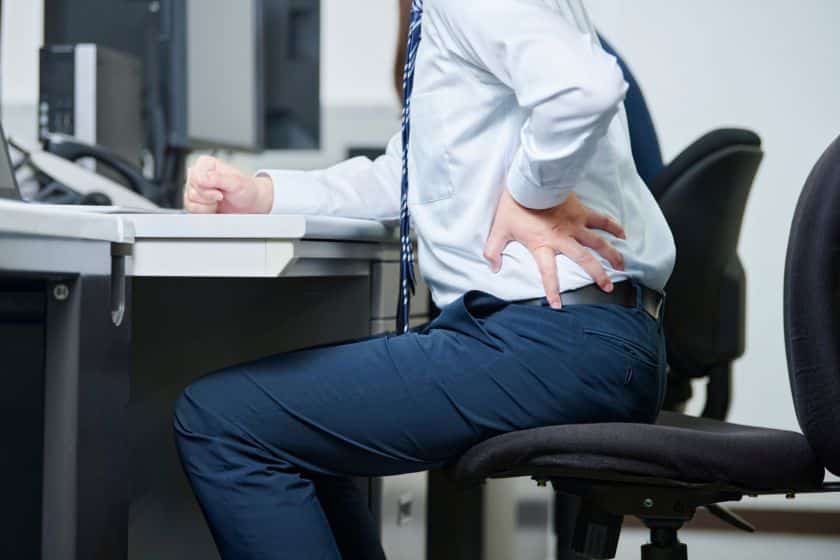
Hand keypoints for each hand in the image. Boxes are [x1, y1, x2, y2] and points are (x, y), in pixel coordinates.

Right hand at [183, 156, 273, 213]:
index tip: (220, 192)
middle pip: (191, 191)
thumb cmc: (246, 189)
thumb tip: (201, 177)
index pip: (195, 178)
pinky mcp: (195, 201)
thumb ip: (218, 178)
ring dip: (207, 206)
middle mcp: (198, 175)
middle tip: (222, 197)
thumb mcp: (236, 182)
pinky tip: (214, 207)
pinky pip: (190, 210)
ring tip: (219, 202)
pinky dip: (204, 212)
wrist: (251, 203)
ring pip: (189, 202)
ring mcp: (195, 188)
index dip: (207, 189)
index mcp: (206, 164)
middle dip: (208, 199)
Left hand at [484, 189, 625, 308]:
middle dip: (598, 275)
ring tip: (623, 266)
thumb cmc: (514, 205)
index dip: (552, 290)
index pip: (548, 273)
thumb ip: (494, 250)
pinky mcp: (581, 211)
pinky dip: (613, 226)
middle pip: (584, 260)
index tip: (558, 305)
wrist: (529, 180)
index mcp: (542, 245)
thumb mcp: (499, 230)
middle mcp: (562, 238)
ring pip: (598, 242)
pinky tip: (623, 235)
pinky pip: (601, 220)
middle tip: (608, 288)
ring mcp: (575, 224)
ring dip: (612, 255)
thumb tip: (493, 267)